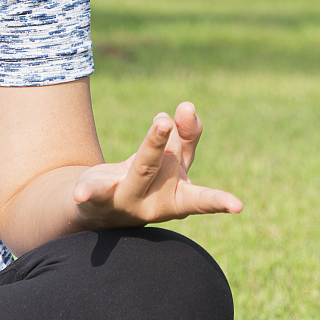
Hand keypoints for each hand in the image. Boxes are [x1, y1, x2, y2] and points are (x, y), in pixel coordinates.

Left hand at [70, 101, 242, 226]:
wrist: (99, 209)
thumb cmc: (148, 180)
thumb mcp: (170, 159)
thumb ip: (184, 135)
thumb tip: (186, 110)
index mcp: (176, 197)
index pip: (201, 198)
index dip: (219, 201)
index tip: (238, 206)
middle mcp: (152, 203)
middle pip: (159, 167)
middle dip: (165, 144)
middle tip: (170, 119)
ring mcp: (125, 201)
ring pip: (139, 170)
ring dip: (150, 145)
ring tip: (162, 120)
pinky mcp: (97, 198)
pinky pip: (95, 194)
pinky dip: (88, 194)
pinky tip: (81, 194)